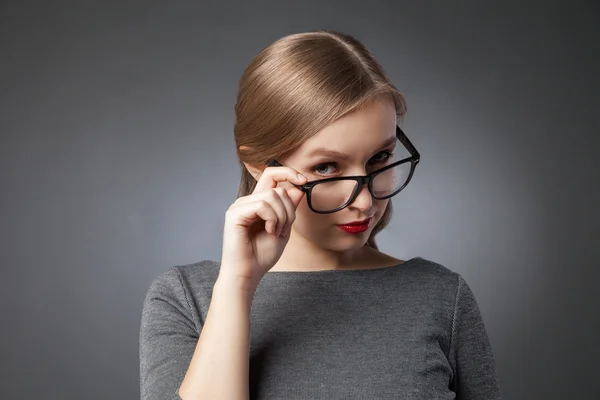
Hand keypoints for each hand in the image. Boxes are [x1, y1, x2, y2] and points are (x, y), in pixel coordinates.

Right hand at [219, 165, 306, 289]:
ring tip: (275, 232)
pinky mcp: (235, 214)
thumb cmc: (262, 255)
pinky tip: (269, 231)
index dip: (288, 173)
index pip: (271, 175)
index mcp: (258, 203)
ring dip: (281, 216)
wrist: (249, 273)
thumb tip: (298, 189)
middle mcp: (247, 201)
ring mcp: (240, 206)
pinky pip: (262, 205)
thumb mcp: (283, 228)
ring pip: (272, 196)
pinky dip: (272, 219)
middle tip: (283, 229)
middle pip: (277, 188)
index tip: (304, 181)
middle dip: (288, 210)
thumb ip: (289, 209)